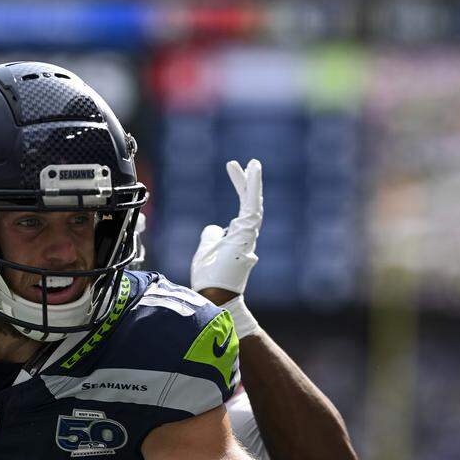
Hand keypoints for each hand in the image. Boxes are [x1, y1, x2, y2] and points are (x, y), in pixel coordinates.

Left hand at [190, 159, 262, 296]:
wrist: (214, 296)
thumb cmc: (210, 279)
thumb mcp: (205, 252)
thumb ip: (211, 237)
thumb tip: (213, 227)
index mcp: (238, 239)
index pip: (242, 210)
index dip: (240, 190)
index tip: (233, 170)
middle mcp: (246, 237)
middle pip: (250, 205)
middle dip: (248, 184)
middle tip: (246, 163)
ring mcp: (248, 236)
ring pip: (254, 205)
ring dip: (253, 183)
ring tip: (253, 164)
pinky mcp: (246, 235)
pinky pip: (252, 208)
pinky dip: (253, 189)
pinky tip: (253, 172)